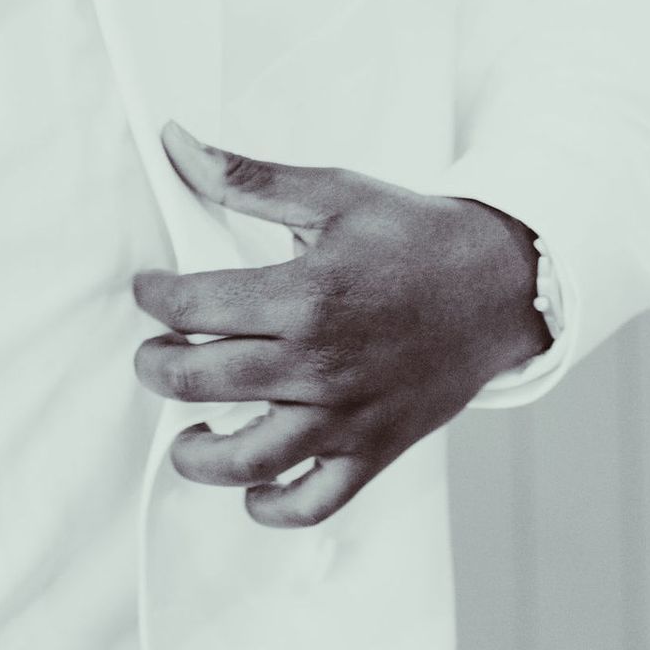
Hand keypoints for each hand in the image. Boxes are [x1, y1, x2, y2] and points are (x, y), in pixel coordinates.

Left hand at [132, 123, 546, 526]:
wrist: (501, 284)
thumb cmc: (412, 236)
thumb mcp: (332, 193)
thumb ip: (246, 178)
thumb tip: (175, 142)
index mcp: (307, 294)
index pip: (194, 306)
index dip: (153, 296)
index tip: (148, 290)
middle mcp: (322, 363)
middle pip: (202, 383)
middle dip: (156, 368)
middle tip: (155, 354)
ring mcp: (349, 416)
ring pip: (248, 460)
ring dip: (195, 454)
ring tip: (185, 431)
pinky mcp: (374, 451)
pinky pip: (314, 503)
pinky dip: (272, 508)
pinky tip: (249, 488)